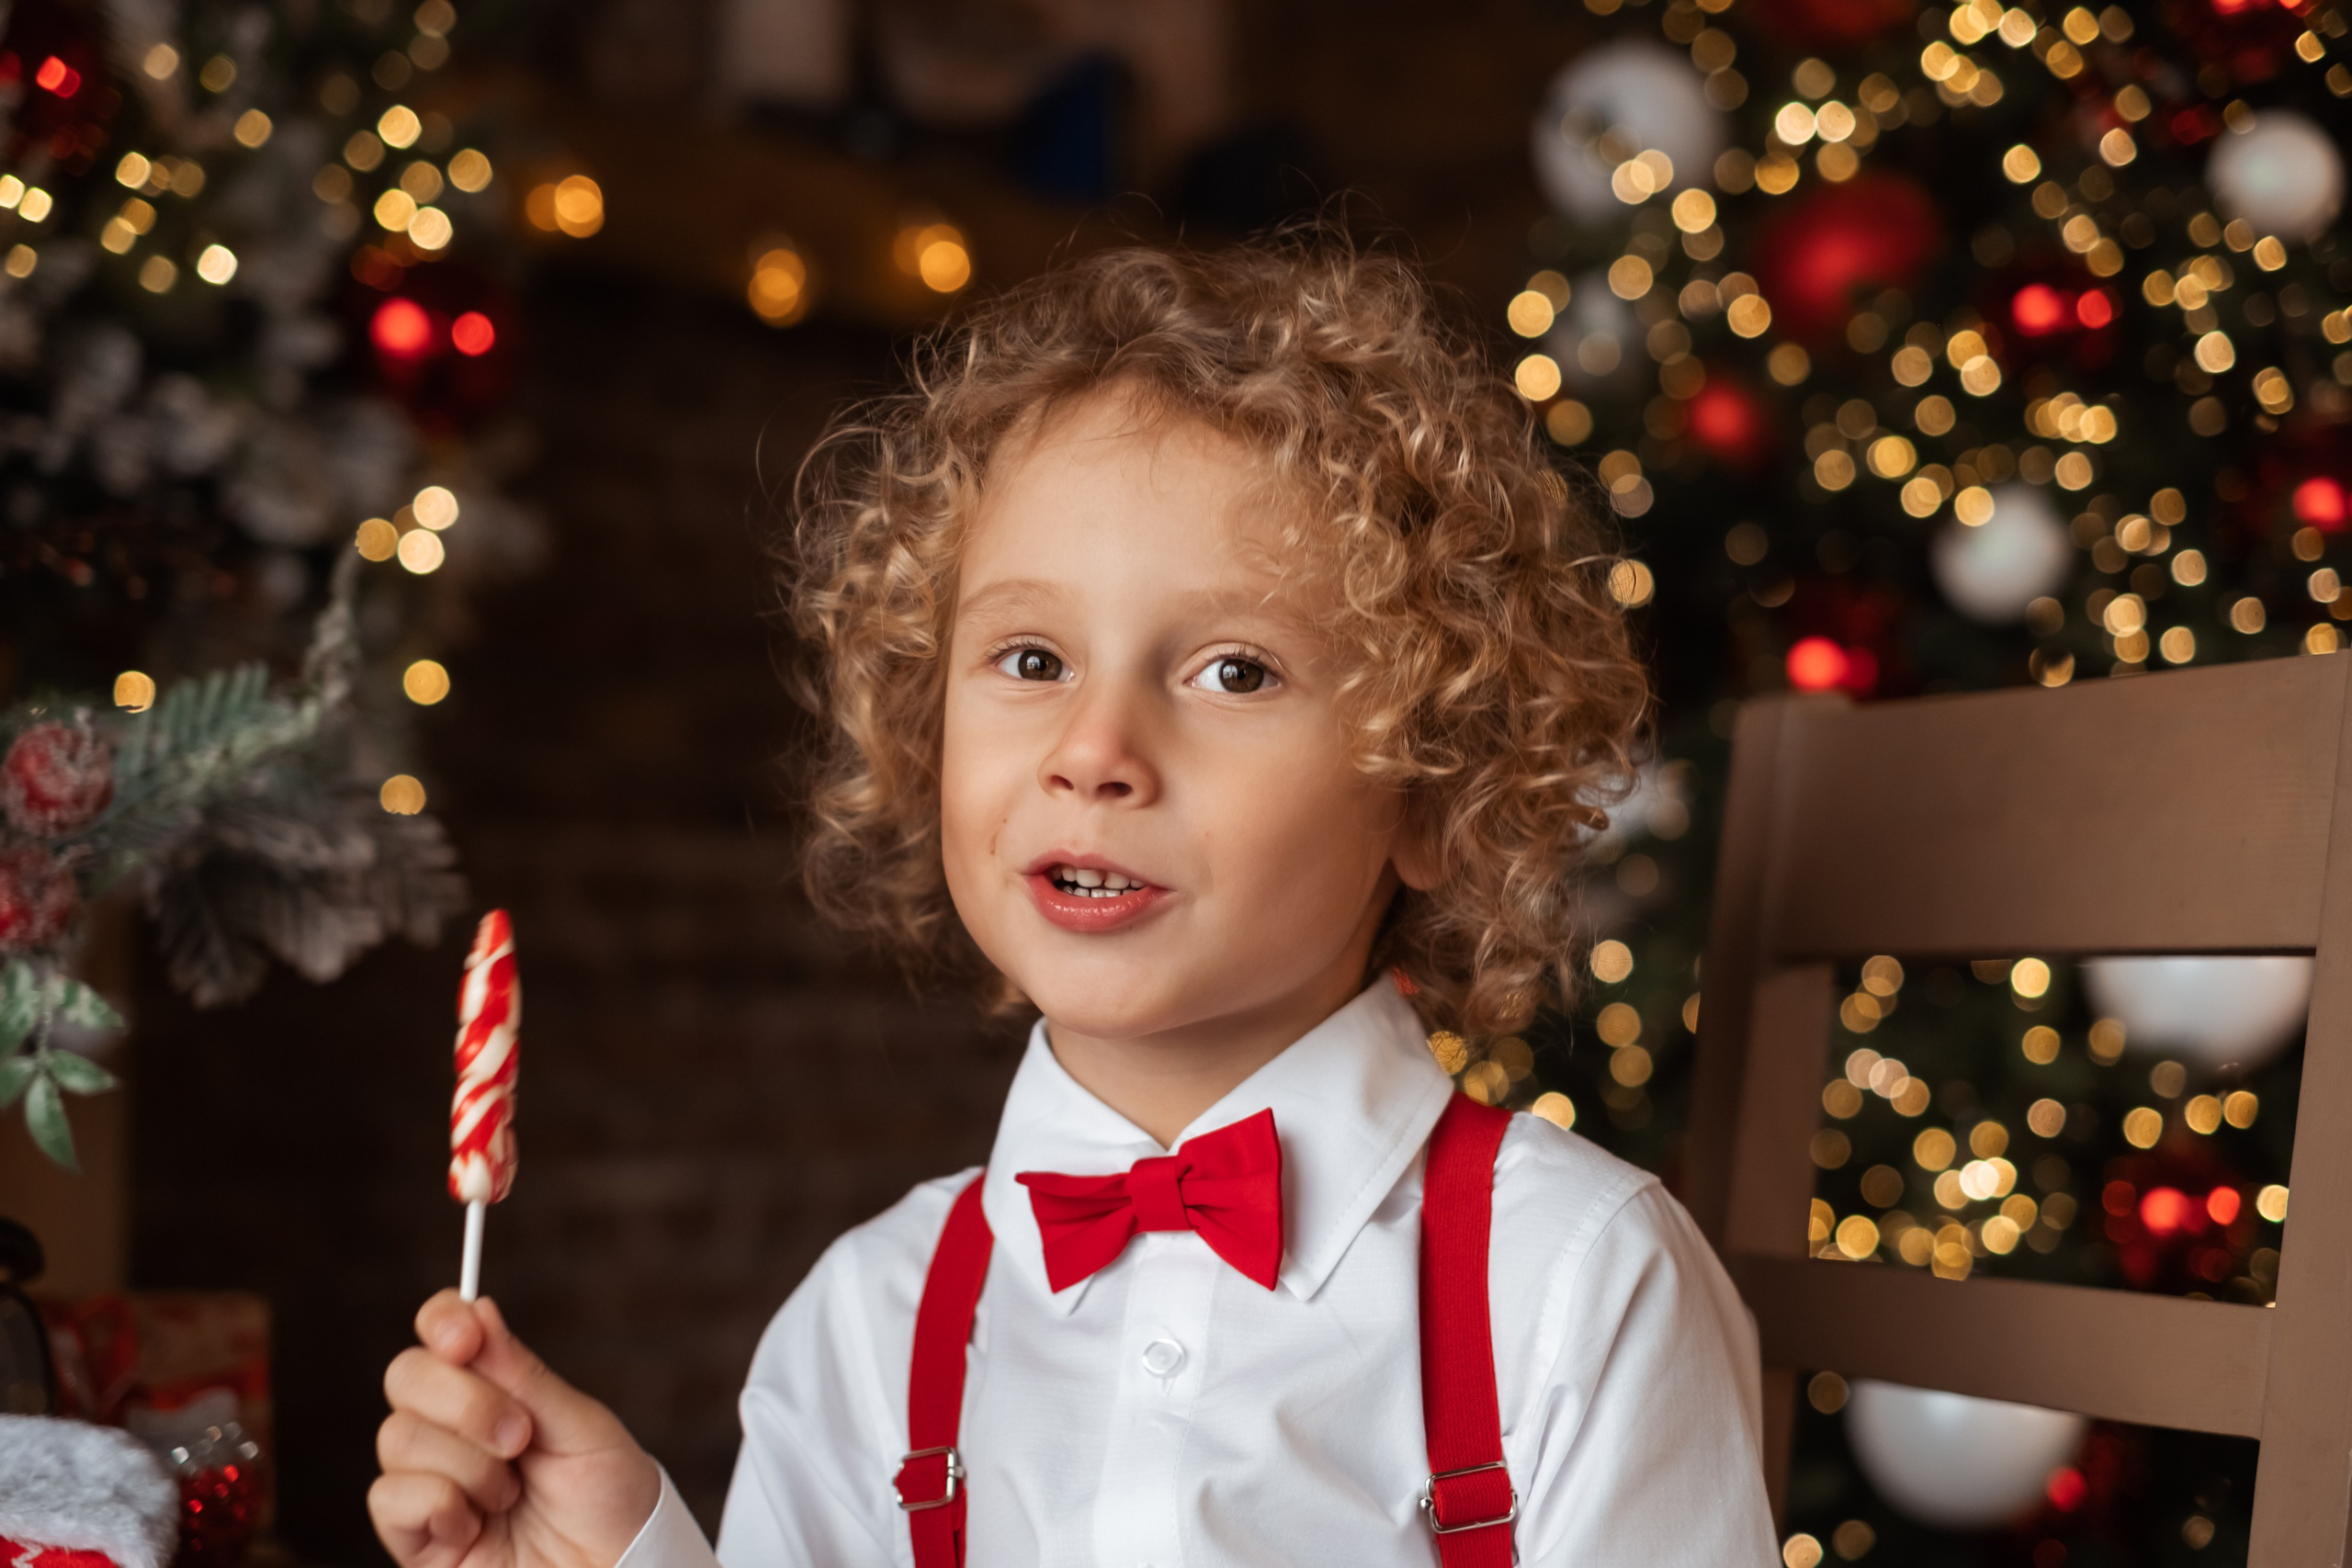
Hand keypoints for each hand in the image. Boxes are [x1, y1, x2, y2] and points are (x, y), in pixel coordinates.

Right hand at [370, 1291, 662, 1567]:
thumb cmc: (612, 1503)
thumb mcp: (584, 1430)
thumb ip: (525, 1376)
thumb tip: (478, 1307)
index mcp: (499, 1391)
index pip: (443, 1333)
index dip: (442, 1320)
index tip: (464, 1335)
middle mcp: (455, 1430)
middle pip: (406, 1376)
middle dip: (463, 1401)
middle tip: (519, 1436)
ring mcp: (430, 1481)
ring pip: (397, 1437)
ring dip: (467, 1464)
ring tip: (511, 1495)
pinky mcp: (414, 1537)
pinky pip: (389, 1497)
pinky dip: (439, 1504)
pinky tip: (475, 1527)